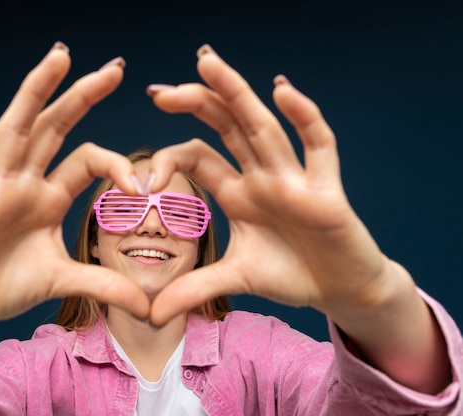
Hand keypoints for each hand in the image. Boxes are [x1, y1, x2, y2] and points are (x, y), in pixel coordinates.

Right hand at [0, 43, 149, 334]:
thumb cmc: (5, 287)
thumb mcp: (62, 281)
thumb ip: (103, 285)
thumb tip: (148, 308)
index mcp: (48, 195)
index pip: (86, 159)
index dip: (115, 164)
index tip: (142, 186)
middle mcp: (22, 182)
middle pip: (53, 128)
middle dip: (82, 96)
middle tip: (115, 68)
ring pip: (13, 131)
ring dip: (34, 93)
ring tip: (59, 57)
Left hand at [146, 45, 409, 325]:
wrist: (340, 290)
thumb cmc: (292, 274)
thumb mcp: (235, 279)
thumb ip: (194, 290)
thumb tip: (151, 315)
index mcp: (238, 191)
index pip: (199, 156)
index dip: (168, 158)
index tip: (141, 179)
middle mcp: (262, 176)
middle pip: (226, 127)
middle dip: (195, 103)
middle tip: (158, 90)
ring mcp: (294, 178)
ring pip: (263, 126)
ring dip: (236, 93)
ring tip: (206, 62)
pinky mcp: (327, 189)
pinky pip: (319, 146)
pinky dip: (304, 118)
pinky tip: (282, 91)